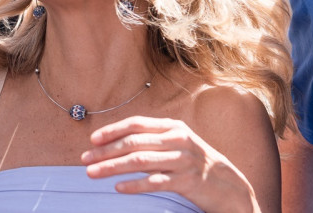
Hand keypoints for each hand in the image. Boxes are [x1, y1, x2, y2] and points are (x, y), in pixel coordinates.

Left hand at [82, 116, 259, 212]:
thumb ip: (152, 139)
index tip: (92, 140)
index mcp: (173, 127)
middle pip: (135, 142)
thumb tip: (116, 142)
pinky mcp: (187, 181)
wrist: (228, 185)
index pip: (137, 124)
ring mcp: (184, 160)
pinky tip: (119, 187)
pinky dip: (135, 184)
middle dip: (106, 151)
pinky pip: (155, 182)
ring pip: (141, 161)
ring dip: (113, 167)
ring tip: (93, 173)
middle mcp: (178, 140)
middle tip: (85, 160)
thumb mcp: (177, 144)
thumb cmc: (194, 163)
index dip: (112, 131)